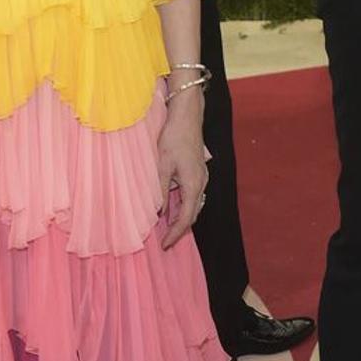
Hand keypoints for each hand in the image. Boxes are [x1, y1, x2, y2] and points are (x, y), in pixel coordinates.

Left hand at [157, 93, 207, 250]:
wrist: (187, 116)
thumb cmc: (174, 137)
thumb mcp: (162, 165)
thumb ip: (160, 190)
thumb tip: (157, 212)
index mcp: (194, 185)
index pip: (186, 218)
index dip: (175, 234)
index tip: (164, 245)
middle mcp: (202, 184)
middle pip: (192, 214)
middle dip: (179, 229)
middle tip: (164, 240)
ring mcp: (202, 177)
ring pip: (193, 205)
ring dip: (181, 217)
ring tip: (166, 228)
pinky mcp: (198, 171)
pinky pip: (193, 195)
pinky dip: (183, 205)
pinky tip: (171, 206)